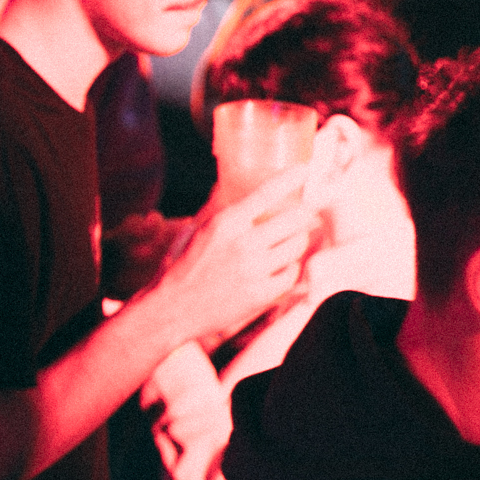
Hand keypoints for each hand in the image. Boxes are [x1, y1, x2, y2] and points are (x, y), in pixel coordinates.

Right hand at [154, 163, 315, 348]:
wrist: (173, 308)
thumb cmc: (182, 267)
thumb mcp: (195, 231)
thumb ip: (215, 209)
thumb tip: (224, 186)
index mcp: (225, 224)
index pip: (265, 194)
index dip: (289, 179)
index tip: (304, 170)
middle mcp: (243, 243)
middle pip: (295, 220)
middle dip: (305, 216)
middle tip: (306, 216)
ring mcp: (255, 269)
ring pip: (297, 246)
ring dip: (297, 241)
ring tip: (286, 243)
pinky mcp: (263, 293)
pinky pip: (292, 273)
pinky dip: (289, 268)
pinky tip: (278, 267)